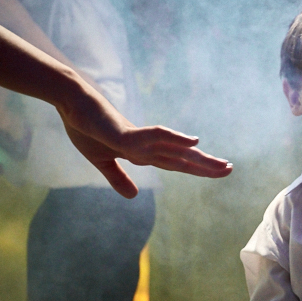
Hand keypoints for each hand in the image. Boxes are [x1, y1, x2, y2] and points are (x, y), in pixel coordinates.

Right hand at [58, 87, 231, 198]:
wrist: (70, 104)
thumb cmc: (85, 127)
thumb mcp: (101, 161)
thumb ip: (118, 177)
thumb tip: (134, 196)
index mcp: (141, 152)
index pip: (176, 164)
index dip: (197, 169)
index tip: (219, 172)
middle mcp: (146, 145)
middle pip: (181, 158)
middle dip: (206, 165)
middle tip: (230, 169)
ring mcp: (138, 138)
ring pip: (175, 150)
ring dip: (199, 157)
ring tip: (221, 163)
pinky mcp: (126, 133)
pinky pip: (155, 136)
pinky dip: (175, 139)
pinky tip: (193, 141)